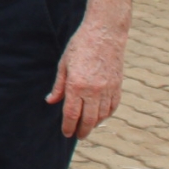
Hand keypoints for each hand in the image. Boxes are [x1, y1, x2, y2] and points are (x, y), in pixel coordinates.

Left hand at [47, 20, 125, 139]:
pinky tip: (100, 117)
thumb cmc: (81, 45)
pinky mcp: (118, 86)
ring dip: (94, 124)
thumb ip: (59, 86)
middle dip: (82, 131)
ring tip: (87, 128)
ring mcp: (108, 89)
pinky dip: (106, 115)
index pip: (71, 114)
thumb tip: (51, 101)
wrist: (105, 33)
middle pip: (88, 120)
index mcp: (76, 85)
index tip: (66, 133)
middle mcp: (93, 90)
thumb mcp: (64, 64)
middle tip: (77, 136)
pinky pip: (113, 107)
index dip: (68, 126)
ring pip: (102, 116)